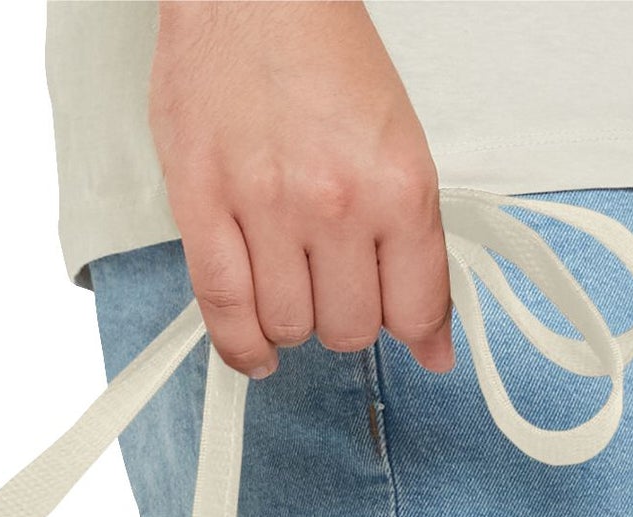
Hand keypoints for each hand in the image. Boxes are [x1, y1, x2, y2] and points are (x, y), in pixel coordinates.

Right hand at [147, 0, 451, 379]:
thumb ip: (412, 241)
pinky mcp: (203, 210)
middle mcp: (336, 204)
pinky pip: (224, 312)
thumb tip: (429, 338)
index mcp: (398, 183)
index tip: (413, 339)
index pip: (417, 306)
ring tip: (291, 289)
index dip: (416, 333)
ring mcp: (266, 211)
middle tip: (337, 287)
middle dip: (346, 319)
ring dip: (294, 323)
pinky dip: (243, 347)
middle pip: (350, 328)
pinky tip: (257, 349)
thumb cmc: (320, 52)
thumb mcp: (396, 139)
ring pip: (290, 327)